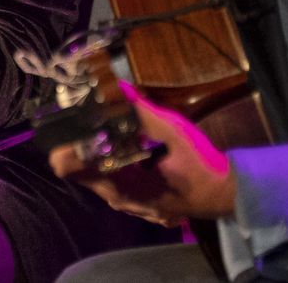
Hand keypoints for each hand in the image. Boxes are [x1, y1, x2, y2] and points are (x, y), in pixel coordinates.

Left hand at [50, 81, 235, 225]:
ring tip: (106, 124)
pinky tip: (126, 142)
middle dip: (78, 141)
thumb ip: (140, 111)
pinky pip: (110, 178)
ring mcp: (125, 202)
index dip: (62, 142)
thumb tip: (116, 86)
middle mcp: (115, 197)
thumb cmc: (198, 166)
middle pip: (77, 168)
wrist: (225, 195)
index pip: (67, 167)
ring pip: (94, 173)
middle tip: (87, 114)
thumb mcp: (172, 132)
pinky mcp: (135, 200)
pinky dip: (110, 160)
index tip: (70, 120)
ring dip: (95, 150)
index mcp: (118, 184)